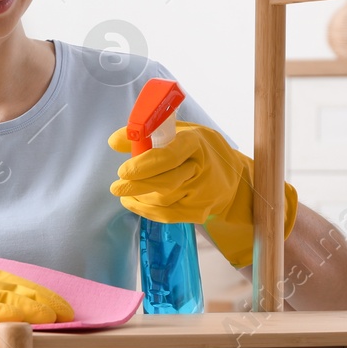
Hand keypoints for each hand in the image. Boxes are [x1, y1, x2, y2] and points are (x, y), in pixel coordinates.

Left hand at [107, 120, 297, 268]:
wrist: (231, 177)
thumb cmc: (198, 149)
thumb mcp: (179, 132)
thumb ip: (146, 135)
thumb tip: (115, 141)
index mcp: (196, 142)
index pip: (169, 156)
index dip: (144, 165)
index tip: (123, 170)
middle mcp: (202, 169)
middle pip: (165, 182)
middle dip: (137, 186)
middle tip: (117, 186)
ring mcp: (202, 194)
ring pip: (163, 200)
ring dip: (139, 197)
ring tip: (125, 191)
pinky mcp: (198, 212)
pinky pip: (166, 215)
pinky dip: (145, 210)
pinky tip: (133, 203)